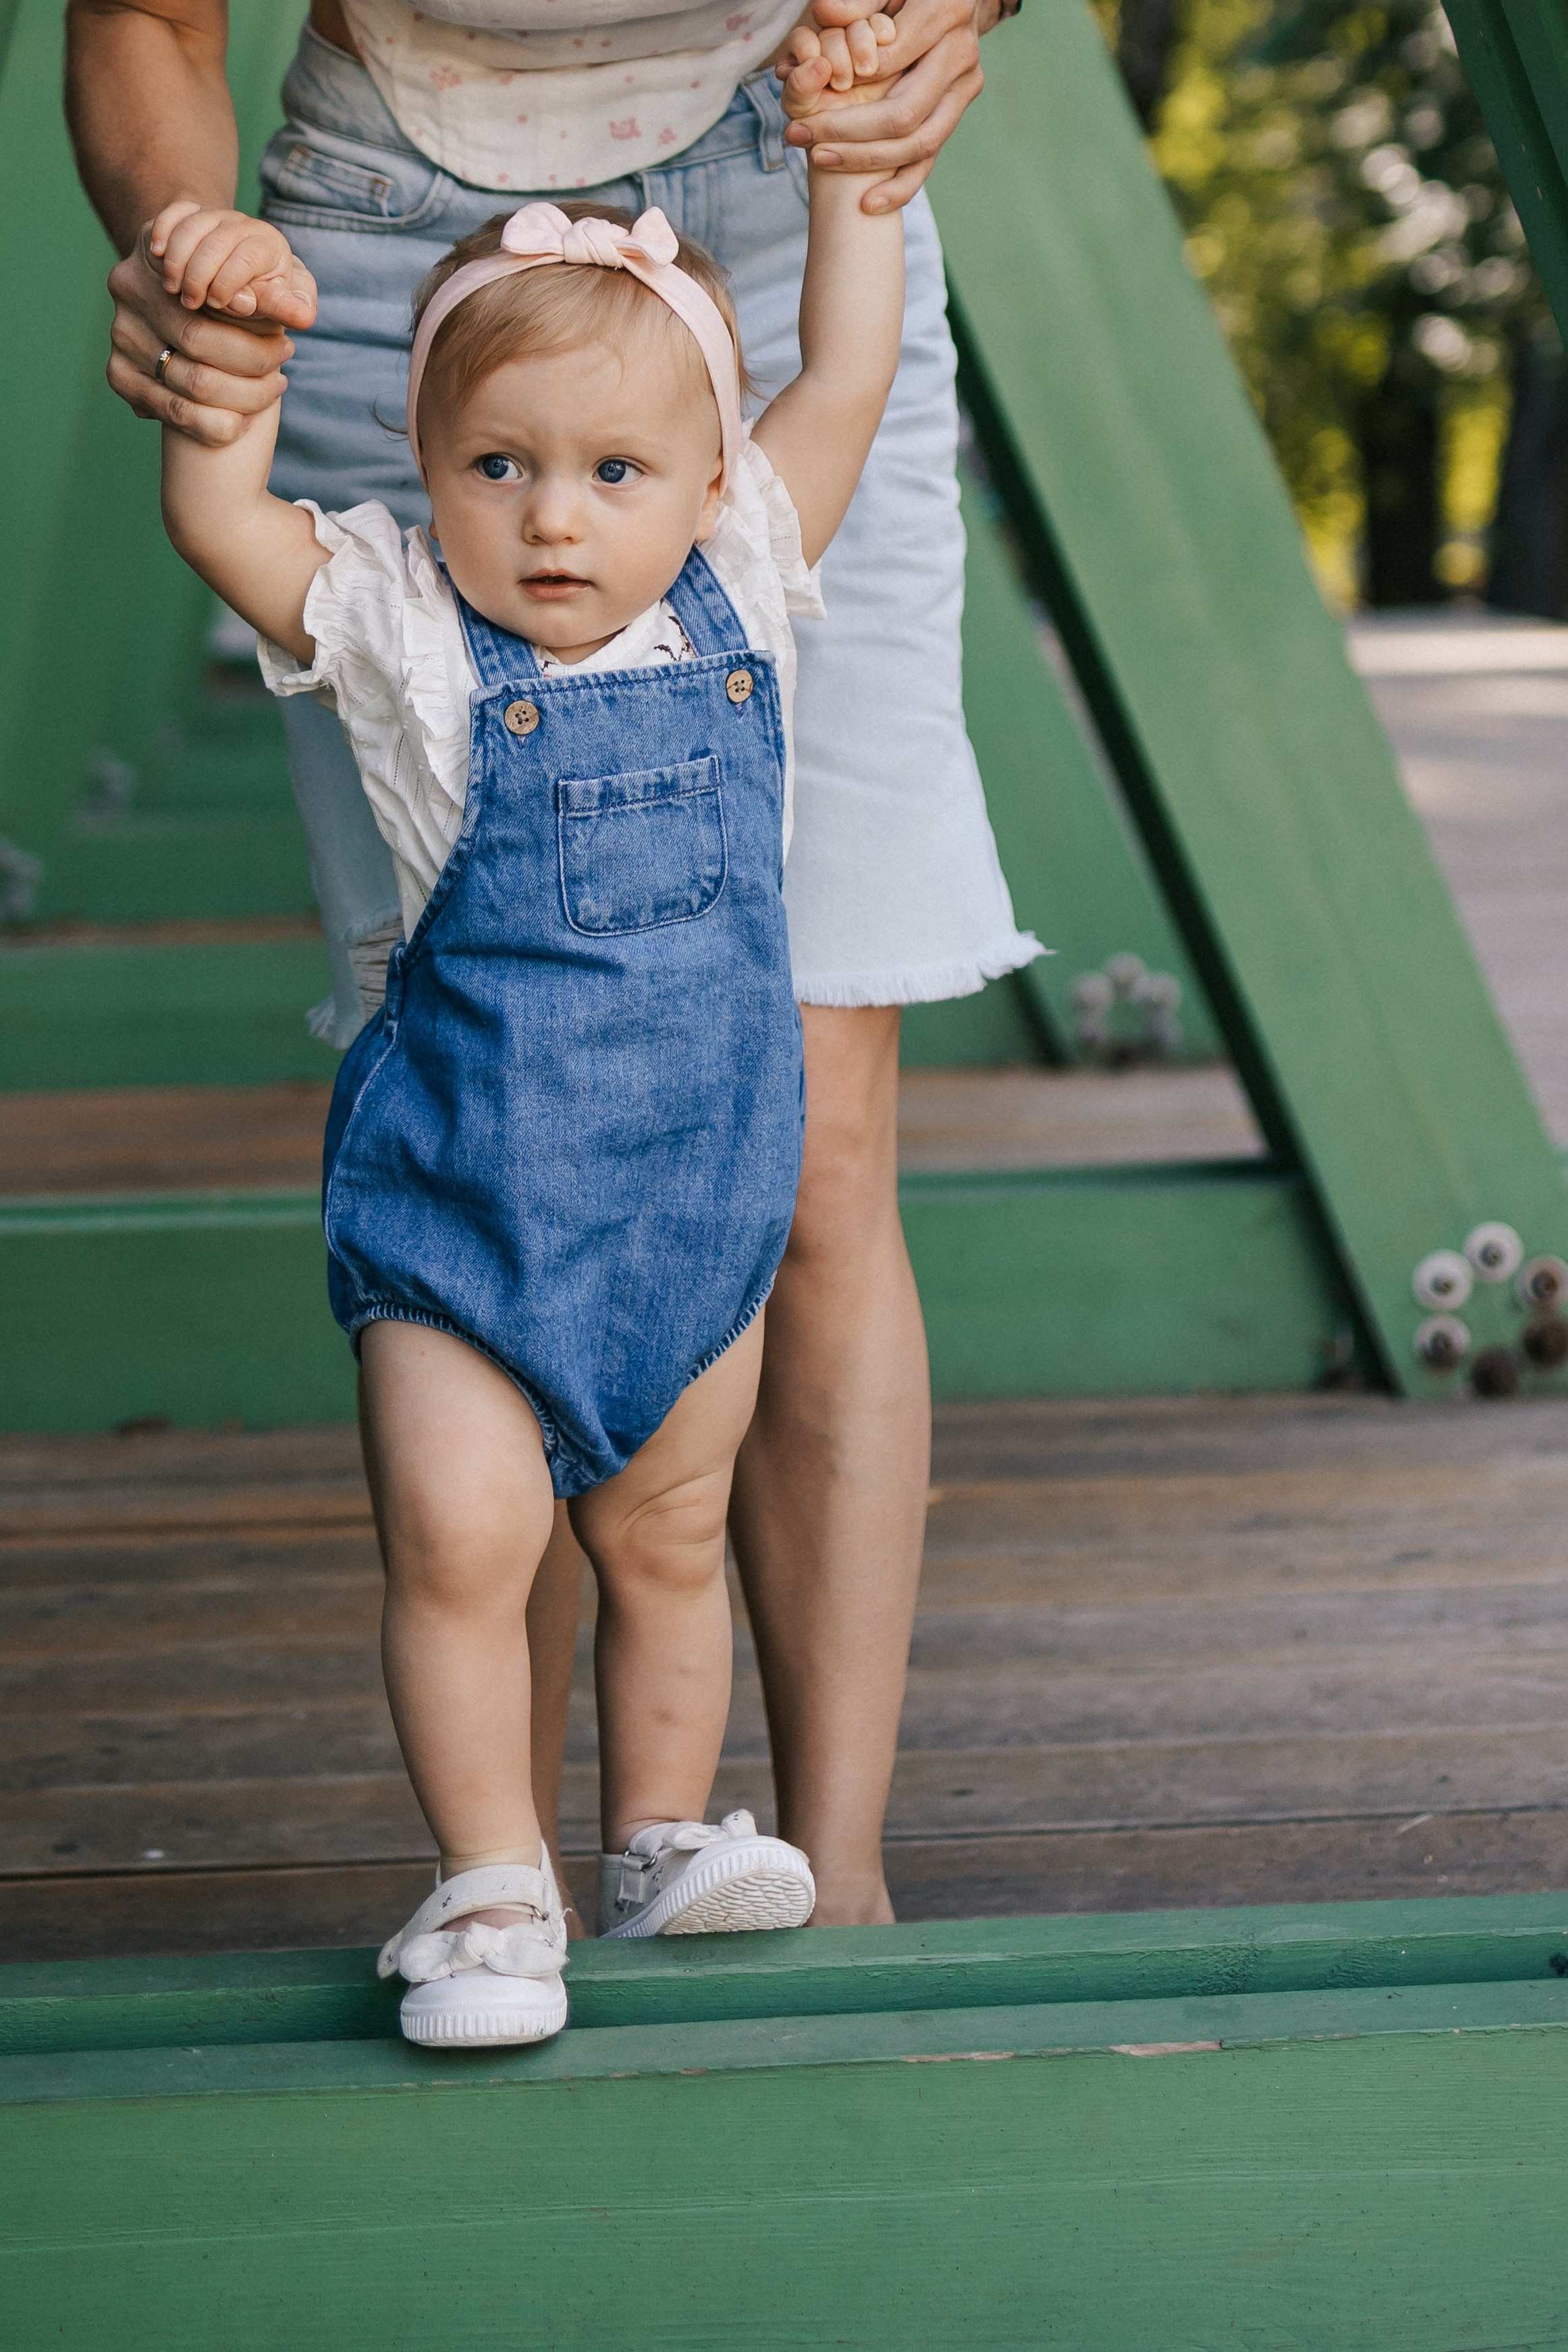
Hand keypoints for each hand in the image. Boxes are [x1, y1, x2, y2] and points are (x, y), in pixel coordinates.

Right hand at [106, 215, 316, 446]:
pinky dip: (212, 425)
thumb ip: (273, 289)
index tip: (287, 340)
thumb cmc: (225, 273)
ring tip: (275, 386)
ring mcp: (120, 332)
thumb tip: (303, 316)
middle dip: (254, 360)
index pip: (209, 292)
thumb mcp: (250, 263)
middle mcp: (129, 288)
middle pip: (199, 339)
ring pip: (190, 382)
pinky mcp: (118, 373)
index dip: (252, 321)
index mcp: (155, 249)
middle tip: (286, 360)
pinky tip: (242, 423)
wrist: (183, 285)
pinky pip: (170, 412)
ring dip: (244, 396)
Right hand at [149, 200, 312, 320]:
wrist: (240, 277)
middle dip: (199, 276)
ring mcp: (218, 216)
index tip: (216, 304)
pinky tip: (156, 252)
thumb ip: (281, 308)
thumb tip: (303, 317)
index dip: (228, 283)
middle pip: (216, 242)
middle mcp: (245, 224)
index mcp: (271, 245)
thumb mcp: (272, 306)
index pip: (246, 258)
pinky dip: (163, 229)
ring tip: (172, 288)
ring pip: (192, 227)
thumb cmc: (258, 297)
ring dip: (177, 259)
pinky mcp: (193, 213)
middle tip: (190, 303)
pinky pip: (175, 210)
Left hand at [784, 0, 986, 210]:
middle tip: (799, 135)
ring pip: (918, 144)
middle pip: (903, 113)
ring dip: (865, 160)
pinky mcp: (958, 111)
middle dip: (846, 131)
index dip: (843, 84)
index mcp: (947, 13)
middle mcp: (962, 54)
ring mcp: (965, 87)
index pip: (887, 63)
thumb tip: (823, 11)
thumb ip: (857, 2)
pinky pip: (931, 161)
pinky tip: (869, 204)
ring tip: (818, 160)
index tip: (802, 96)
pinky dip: (901, 187)